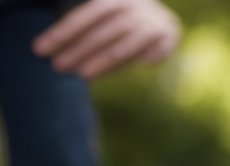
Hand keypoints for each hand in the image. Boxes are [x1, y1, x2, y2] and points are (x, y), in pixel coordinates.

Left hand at [32, 0, 179, 79]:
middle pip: (103, 32)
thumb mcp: (103, 11)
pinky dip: (128, 65)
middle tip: (57, 67)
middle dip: (78, 50)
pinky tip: (107, 74)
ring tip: (81, 76)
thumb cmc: (121, 16)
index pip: (87, 14)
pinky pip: (145, 57)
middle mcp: (137, 6)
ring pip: (123, 48)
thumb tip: (47, 43)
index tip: (40, 49)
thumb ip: (82, 21)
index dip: (63, 32)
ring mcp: (155, 22)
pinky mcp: (169, 38)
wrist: (161, 17)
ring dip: (101, 63)